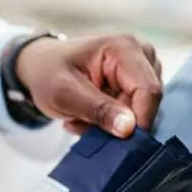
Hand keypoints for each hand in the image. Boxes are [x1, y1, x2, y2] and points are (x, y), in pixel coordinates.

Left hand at [15, 34, 162, 137]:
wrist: (42, 67)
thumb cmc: (49, 73)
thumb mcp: (64, 94)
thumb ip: (97, 110)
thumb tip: (129, 128)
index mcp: (124, 47)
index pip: (148, 90)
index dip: (139, 121)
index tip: (118, 144)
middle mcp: (141, 54)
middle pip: (147, 103)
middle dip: (118, 123)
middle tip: (82, 124)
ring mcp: (142, 69)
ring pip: (140, 112)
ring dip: (110, 125)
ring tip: (80, 117)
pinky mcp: (138, 84)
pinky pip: (133, 114)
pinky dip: (110, 123)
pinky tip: (87, 116)